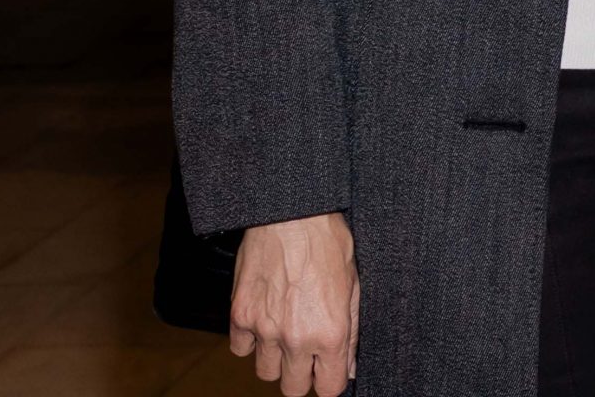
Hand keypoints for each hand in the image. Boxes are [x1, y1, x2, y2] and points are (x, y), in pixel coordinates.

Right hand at [230, 212, 359, 395]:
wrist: (291, 215)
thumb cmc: (329, 243)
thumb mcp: (354, 286)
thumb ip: (352, 332)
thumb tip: (350, 366)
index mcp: (330, 333)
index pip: (328, 388)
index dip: (330, 381)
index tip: (329, 371)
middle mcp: (295, 338)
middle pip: (292, 388)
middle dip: (302, 375)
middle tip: (307, 355)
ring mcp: (264, 329)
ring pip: (265, 372)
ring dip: (276, 360)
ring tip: (286, 335)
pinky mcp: (240, 315)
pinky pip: (240, 349)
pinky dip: (251, 341)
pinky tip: (265, 321)